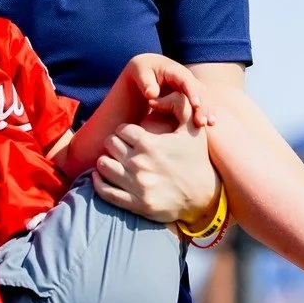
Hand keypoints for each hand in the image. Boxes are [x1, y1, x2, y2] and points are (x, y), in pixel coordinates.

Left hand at [92, 110, 220, 225]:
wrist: (205, 196)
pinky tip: (102, 177)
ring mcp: (135, 185)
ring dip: (105, 161)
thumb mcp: (193, 128)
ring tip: (114, 161)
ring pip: (103, 166)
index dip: (125, 131)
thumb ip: (179, 104)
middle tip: (122, 148)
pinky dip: (98, 182)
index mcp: (149, 144)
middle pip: (110, 145)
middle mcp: (139, 163)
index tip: (131, 136)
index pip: (121, 130)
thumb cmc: (197, 159)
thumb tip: (154, 99)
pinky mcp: (134, 204)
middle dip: (115, 143)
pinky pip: (104, 191)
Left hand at [124, 54, 214, 129]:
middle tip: (202, 122)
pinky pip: (202, 106)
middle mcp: (187, 79)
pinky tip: (208, 127)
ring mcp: (191, 88)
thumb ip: (145, 82)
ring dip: (208, 111)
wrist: (147, 71)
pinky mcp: (191, 98)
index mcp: (176, 71)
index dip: (192, 92)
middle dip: (203, 105)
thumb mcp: (139, 71)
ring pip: (205, 99)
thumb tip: (152, 94)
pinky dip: (205, 114)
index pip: (187, 81)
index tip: (196, 105)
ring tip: (209, 125)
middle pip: (200, 91)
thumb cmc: (141, 71)